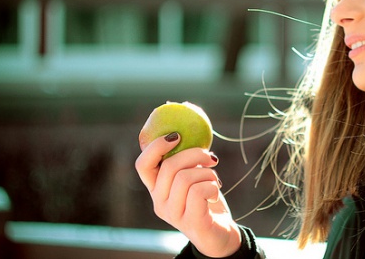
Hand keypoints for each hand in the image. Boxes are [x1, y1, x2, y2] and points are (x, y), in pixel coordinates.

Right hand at [135, 133, 240, 256]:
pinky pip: (199, 192)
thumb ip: (186, 161)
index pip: (143, 165)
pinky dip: (212, 186)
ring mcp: (173, 215)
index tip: (177, 135)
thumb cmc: (207, 200)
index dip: (156, 146)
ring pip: (185, 178)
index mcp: (156, 189)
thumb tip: (186, 131)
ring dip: (207, 173)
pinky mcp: (191, 222)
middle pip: (169, 166)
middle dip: (194, 154)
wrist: (221, 234)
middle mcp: (159, 203)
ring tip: (214, 181)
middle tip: (210, 158)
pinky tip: (215, 193)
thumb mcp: (194, 177)